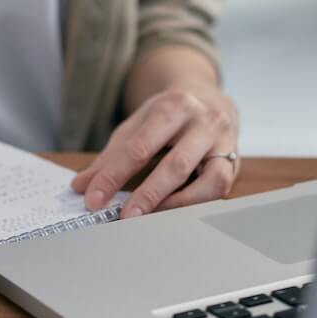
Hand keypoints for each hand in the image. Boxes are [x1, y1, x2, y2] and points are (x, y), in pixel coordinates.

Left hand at [71, 86, 239, 217]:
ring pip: (206, 180)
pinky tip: (172, 211)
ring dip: (175, 203)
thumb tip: (82, 186)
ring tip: (148, 218)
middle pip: (174, 164)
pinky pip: (219, 187)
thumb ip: (110, 157)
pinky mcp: (234, 160)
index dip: (113, 177)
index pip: (138, 148)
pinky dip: (195, 202)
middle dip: (146, 195)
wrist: (207, 99)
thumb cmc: (167, 117)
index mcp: (172, 106)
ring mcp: (224, 141)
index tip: (93, 199)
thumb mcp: (135, 127)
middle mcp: (203, 121)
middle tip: (123, 216)